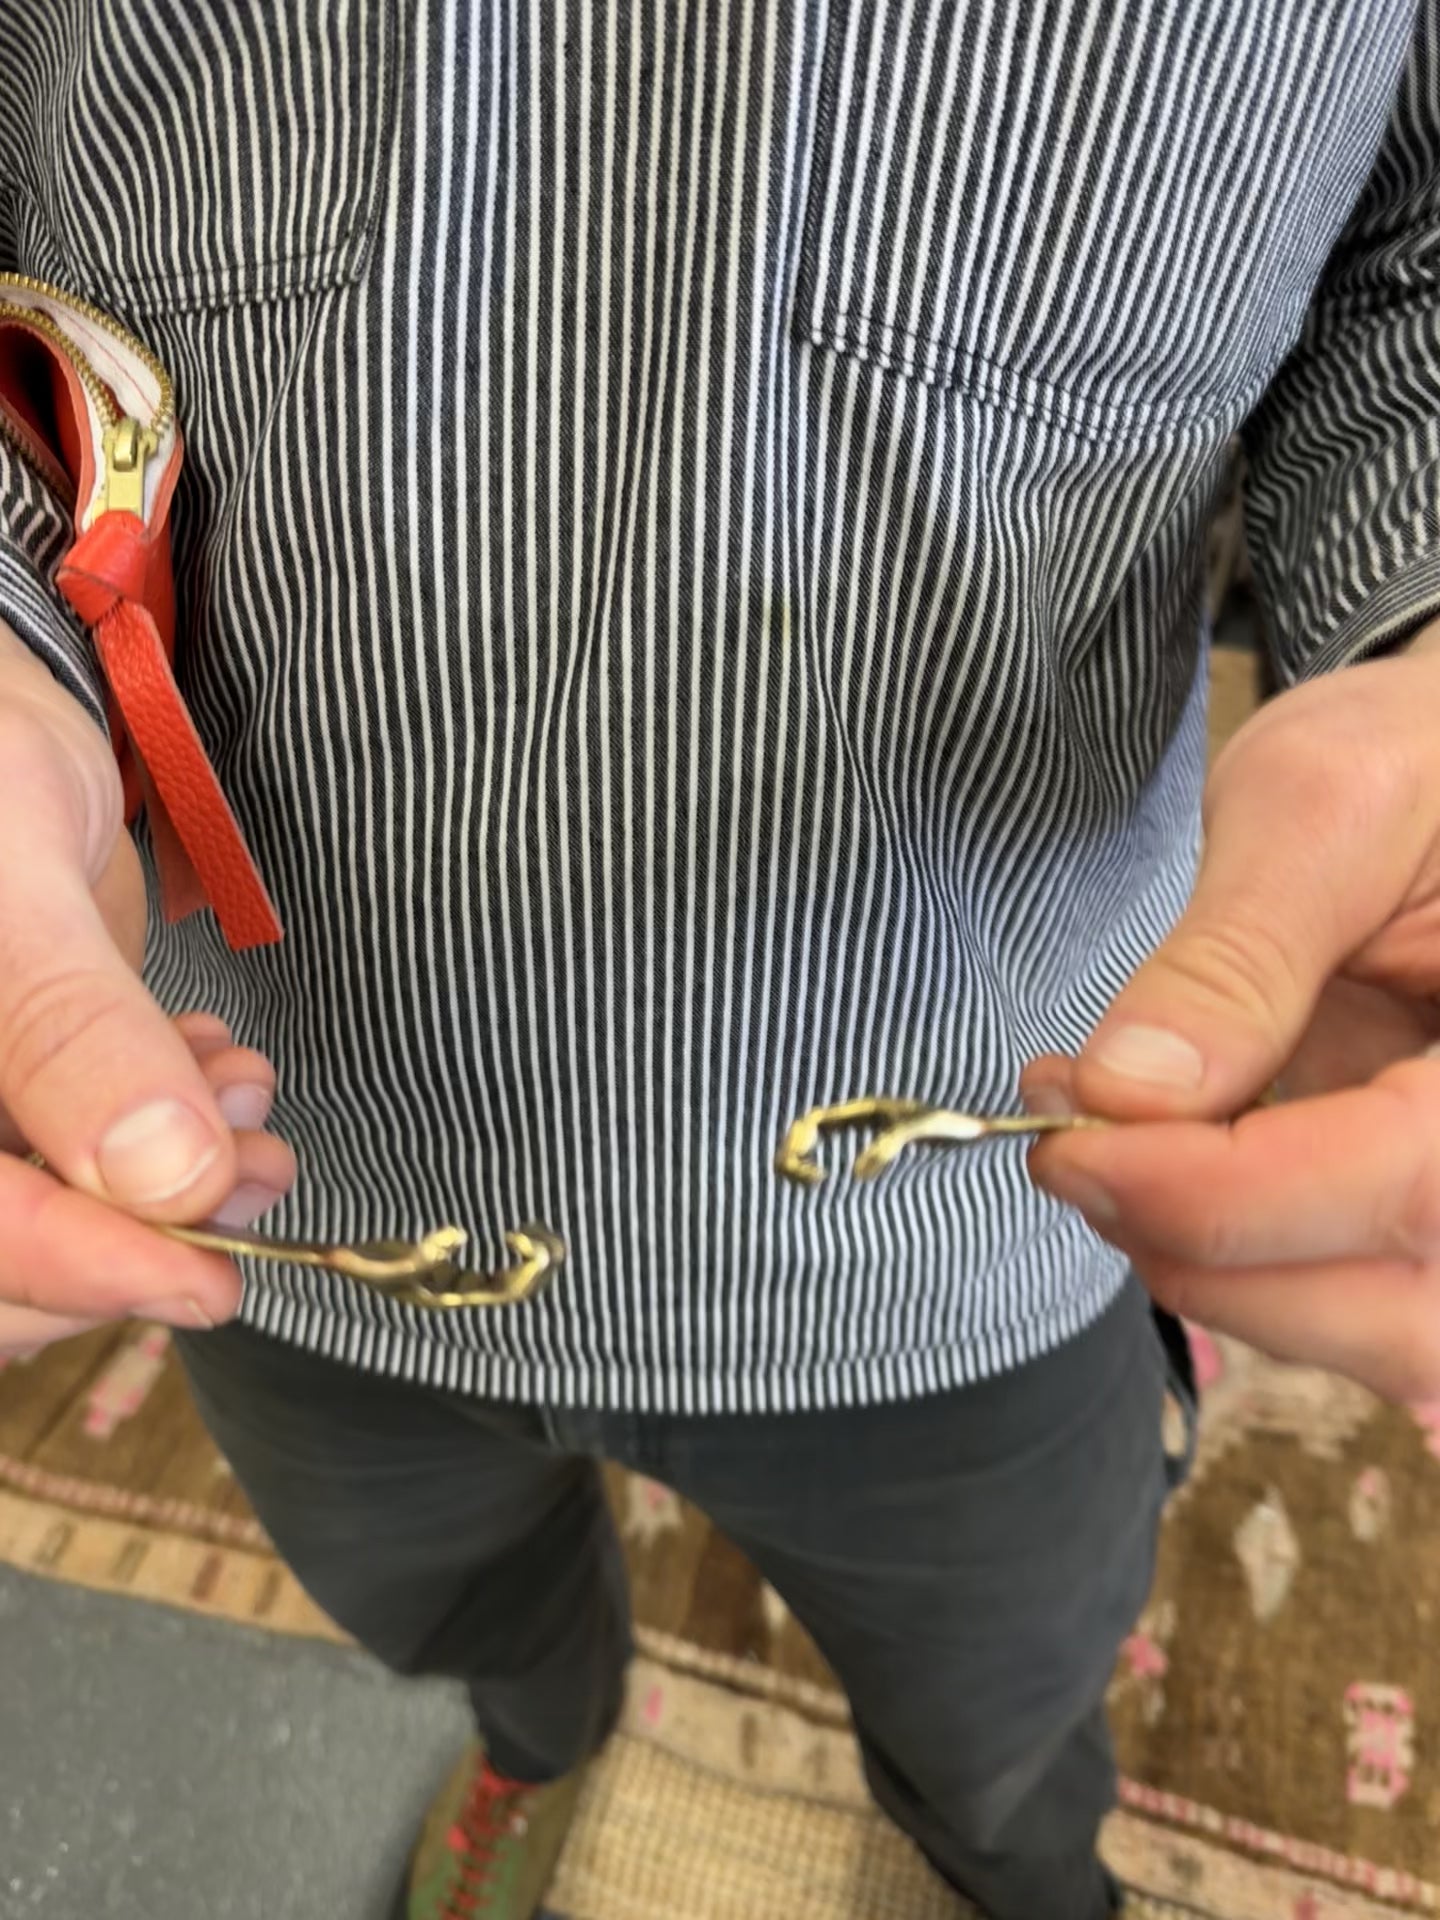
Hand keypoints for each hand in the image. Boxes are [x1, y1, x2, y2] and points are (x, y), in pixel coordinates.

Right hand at [0, 624, 294, 1357]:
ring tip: (251, 1108)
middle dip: (143, 1233)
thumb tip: (166, 1180)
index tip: (207, 1277)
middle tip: (256, 1178)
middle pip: (2, 1261)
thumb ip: (74, 1025)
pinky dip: (173, 1142)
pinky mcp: (21, 1094)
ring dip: (175, 1191)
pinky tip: (221, 1075)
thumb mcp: (12, 873)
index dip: (76, 1269)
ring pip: (57, 1221)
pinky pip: (86, 1168)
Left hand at [1022, 623, 1439, 1401]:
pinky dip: (1246, 1260)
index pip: (1398, 1184)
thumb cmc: (1425, 756)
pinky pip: (1361, 1296)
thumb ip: (1233, 957)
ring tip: (1103, 1147)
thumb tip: (1125, 1093)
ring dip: (1215, 1269)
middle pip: (1392, 1307)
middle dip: (1202, 1251)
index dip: (1212, 1194)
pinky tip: (1159, 1165)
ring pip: (1377, 1333)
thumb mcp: (1324, 805)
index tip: (1068, 1145)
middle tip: (1070, 1150)